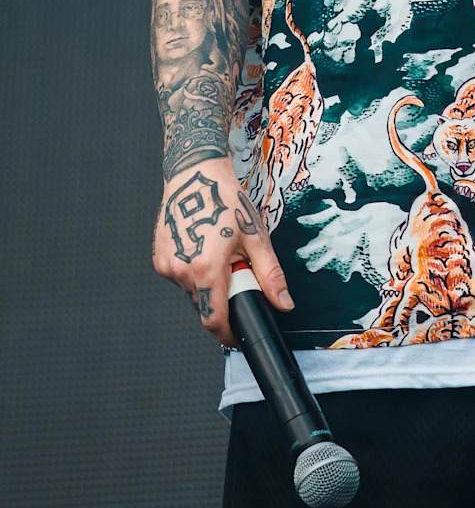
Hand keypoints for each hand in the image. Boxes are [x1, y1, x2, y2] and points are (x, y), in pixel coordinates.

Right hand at [152, 157, 293, 347]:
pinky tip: (204, 247)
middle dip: (223, 298)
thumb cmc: (225, 200)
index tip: (239, 334)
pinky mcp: (159, 259)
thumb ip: (270, 276)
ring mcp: (166, 266)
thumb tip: (283, 304)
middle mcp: (180, 271)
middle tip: (236, 270)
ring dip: (208, 283)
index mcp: (204, 269)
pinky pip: (181, 278)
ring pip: (192, 291)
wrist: (195, 174)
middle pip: (204, 305)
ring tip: (219, 253)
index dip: (228, 333)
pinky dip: (195, 271)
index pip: (213, 320)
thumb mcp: (256, 238)